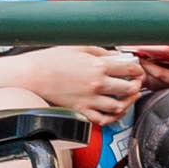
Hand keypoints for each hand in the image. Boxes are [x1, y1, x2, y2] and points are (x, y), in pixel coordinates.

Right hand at [19, 45, 146, 121]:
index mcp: (98, 65)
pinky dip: (113, 118)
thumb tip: (116, 56)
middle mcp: (97, 84)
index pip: (129, 69)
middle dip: (136, 86)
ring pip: (120, 107)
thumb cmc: (50, 60)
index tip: (137, 70)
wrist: (31, 76)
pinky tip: (114, 112)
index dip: (138, 69)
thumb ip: (100, 51)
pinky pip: (103, 120)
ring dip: (128, 103)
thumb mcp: (78, 47)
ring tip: (127, 98)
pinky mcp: (80, 111)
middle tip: (135, 84)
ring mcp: (89, 100)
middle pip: (129, 89)